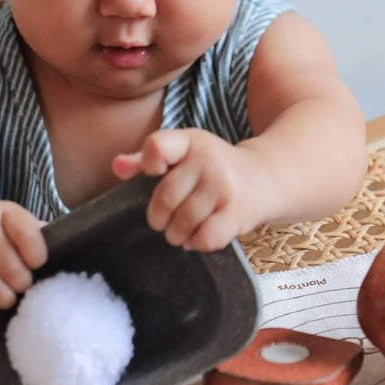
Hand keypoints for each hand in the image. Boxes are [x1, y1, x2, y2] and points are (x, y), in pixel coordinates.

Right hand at [0, 201, 46, 306]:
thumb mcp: (18, 229)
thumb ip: (41, 238)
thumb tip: (68, 250)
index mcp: (7, 211)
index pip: (29, 236)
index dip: (37, 258)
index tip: (37, 265)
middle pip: (12, 268)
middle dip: (22, 284)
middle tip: (22, 286)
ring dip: (3, 297)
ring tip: (7, 296)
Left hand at [112, 129, 269, 250]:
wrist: (267, 178)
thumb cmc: (215, 167)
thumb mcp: (184, 153)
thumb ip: (147, 159)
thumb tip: (116, 166)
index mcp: (192, 141)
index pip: (157, 147)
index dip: (148, 164)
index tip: (157, 173)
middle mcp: (209, 161)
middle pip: (164, 198)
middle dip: (159, 218)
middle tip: (164, 221)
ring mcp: (224, 188)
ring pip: (182, 223)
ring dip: (176, 235)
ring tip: (180, 231)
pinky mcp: (237, 213)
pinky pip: (204, 238)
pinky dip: (197, 243)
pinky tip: (199, 236)